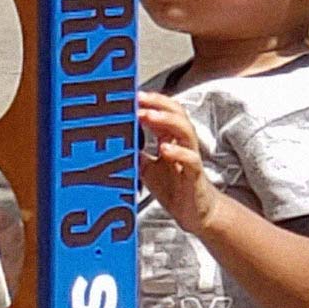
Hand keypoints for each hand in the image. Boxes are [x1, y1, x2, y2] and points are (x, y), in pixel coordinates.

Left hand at [139, 90, 221, 234]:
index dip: (151, 102)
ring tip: (148, 115)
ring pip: (186, 131)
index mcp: (171, 140)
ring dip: (166, 121)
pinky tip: (165, 149)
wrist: (194, 212)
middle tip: (138, 98)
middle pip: (177, 114)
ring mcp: (190, 158)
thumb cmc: (173, 187)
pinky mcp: (195, 176)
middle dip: (158, 103)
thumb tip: (113, 142)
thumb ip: (135, 153)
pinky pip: (191, 160)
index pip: (165, 112)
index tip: (132, 95)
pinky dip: (179, 153)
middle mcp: (183, 144)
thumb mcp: (146, 168)